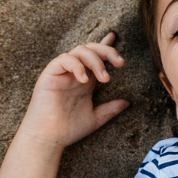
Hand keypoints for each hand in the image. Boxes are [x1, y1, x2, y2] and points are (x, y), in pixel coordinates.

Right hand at [16, 31, 129, 149]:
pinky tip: (84, 80)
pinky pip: (63, 59)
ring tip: (104, 77)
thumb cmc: (68, 129)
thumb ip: (110, 109)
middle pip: (90, 49)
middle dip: (107, 51)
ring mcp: (62, 73)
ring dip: (95, 60)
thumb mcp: (96, 118)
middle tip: (120, 62)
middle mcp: (74, 73)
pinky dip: (76, 65)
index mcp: (85, 80)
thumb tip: (128, 102)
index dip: (105, 45)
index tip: (115, 37)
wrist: (48, 139)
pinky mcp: (50, 75)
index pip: (95, 57)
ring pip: (79, 50)